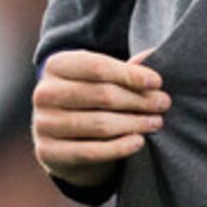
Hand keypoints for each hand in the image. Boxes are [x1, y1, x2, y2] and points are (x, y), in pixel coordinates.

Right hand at [32, 49, 167, 188]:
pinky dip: (119, 147)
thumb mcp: (101, 80)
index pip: (98, 67)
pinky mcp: (48, 152)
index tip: (157, 82)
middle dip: (138, 100)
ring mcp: (43, 124)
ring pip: (99, 124)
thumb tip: (152, 54)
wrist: (62, 140)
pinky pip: (91, 152)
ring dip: (134, 123)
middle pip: (102, 95)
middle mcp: (43, 93)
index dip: (131, 75)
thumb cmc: (88, 101)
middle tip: (163, 104)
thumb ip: (125, 69)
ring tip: (156, 122)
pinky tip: (138, 141)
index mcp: (55, 66)